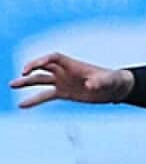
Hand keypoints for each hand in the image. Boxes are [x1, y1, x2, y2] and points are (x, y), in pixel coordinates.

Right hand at [8, 53, 133, 108]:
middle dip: (32, 68)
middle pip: (43, 67)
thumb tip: (91, 85)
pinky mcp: (64, 93)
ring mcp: (63, 82)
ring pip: (40, 81)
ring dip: (26, 83)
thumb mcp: (107, 81)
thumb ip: (99, 82)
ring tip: (11, 84)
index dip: (42, 60)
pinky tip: (21, 105)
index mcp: (73, 65)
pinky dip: (33, 100)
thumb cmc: (112, 81)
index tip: (33, 67)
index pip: (54, 58)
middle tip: (22, 73)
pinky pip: (45, 96)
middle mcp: (65, 72)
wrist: (115, 89)